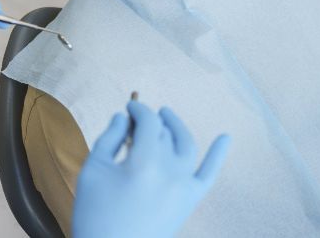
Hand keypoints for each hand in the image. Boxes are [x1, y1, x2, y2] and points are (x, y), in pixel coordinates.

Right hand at [72, 101, 230, 237]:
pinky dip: (219, 154)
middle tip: (136, 120)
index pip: (148, 122)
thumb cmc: (95, 213)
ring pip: (186, 145)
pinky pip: (209, 174)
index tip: (128, 107)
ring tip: (166, 116)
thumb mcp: (93, 171)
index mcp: (144, 162)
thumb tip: (121, 117)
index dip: (138, 110)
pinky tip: (226, 137)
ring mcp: (184, 187)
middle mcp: (169, 171)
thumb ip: (108, 138)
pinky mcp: (190, 201)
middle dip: (150, 121)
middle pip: (163, 133)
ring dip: (176, 126)